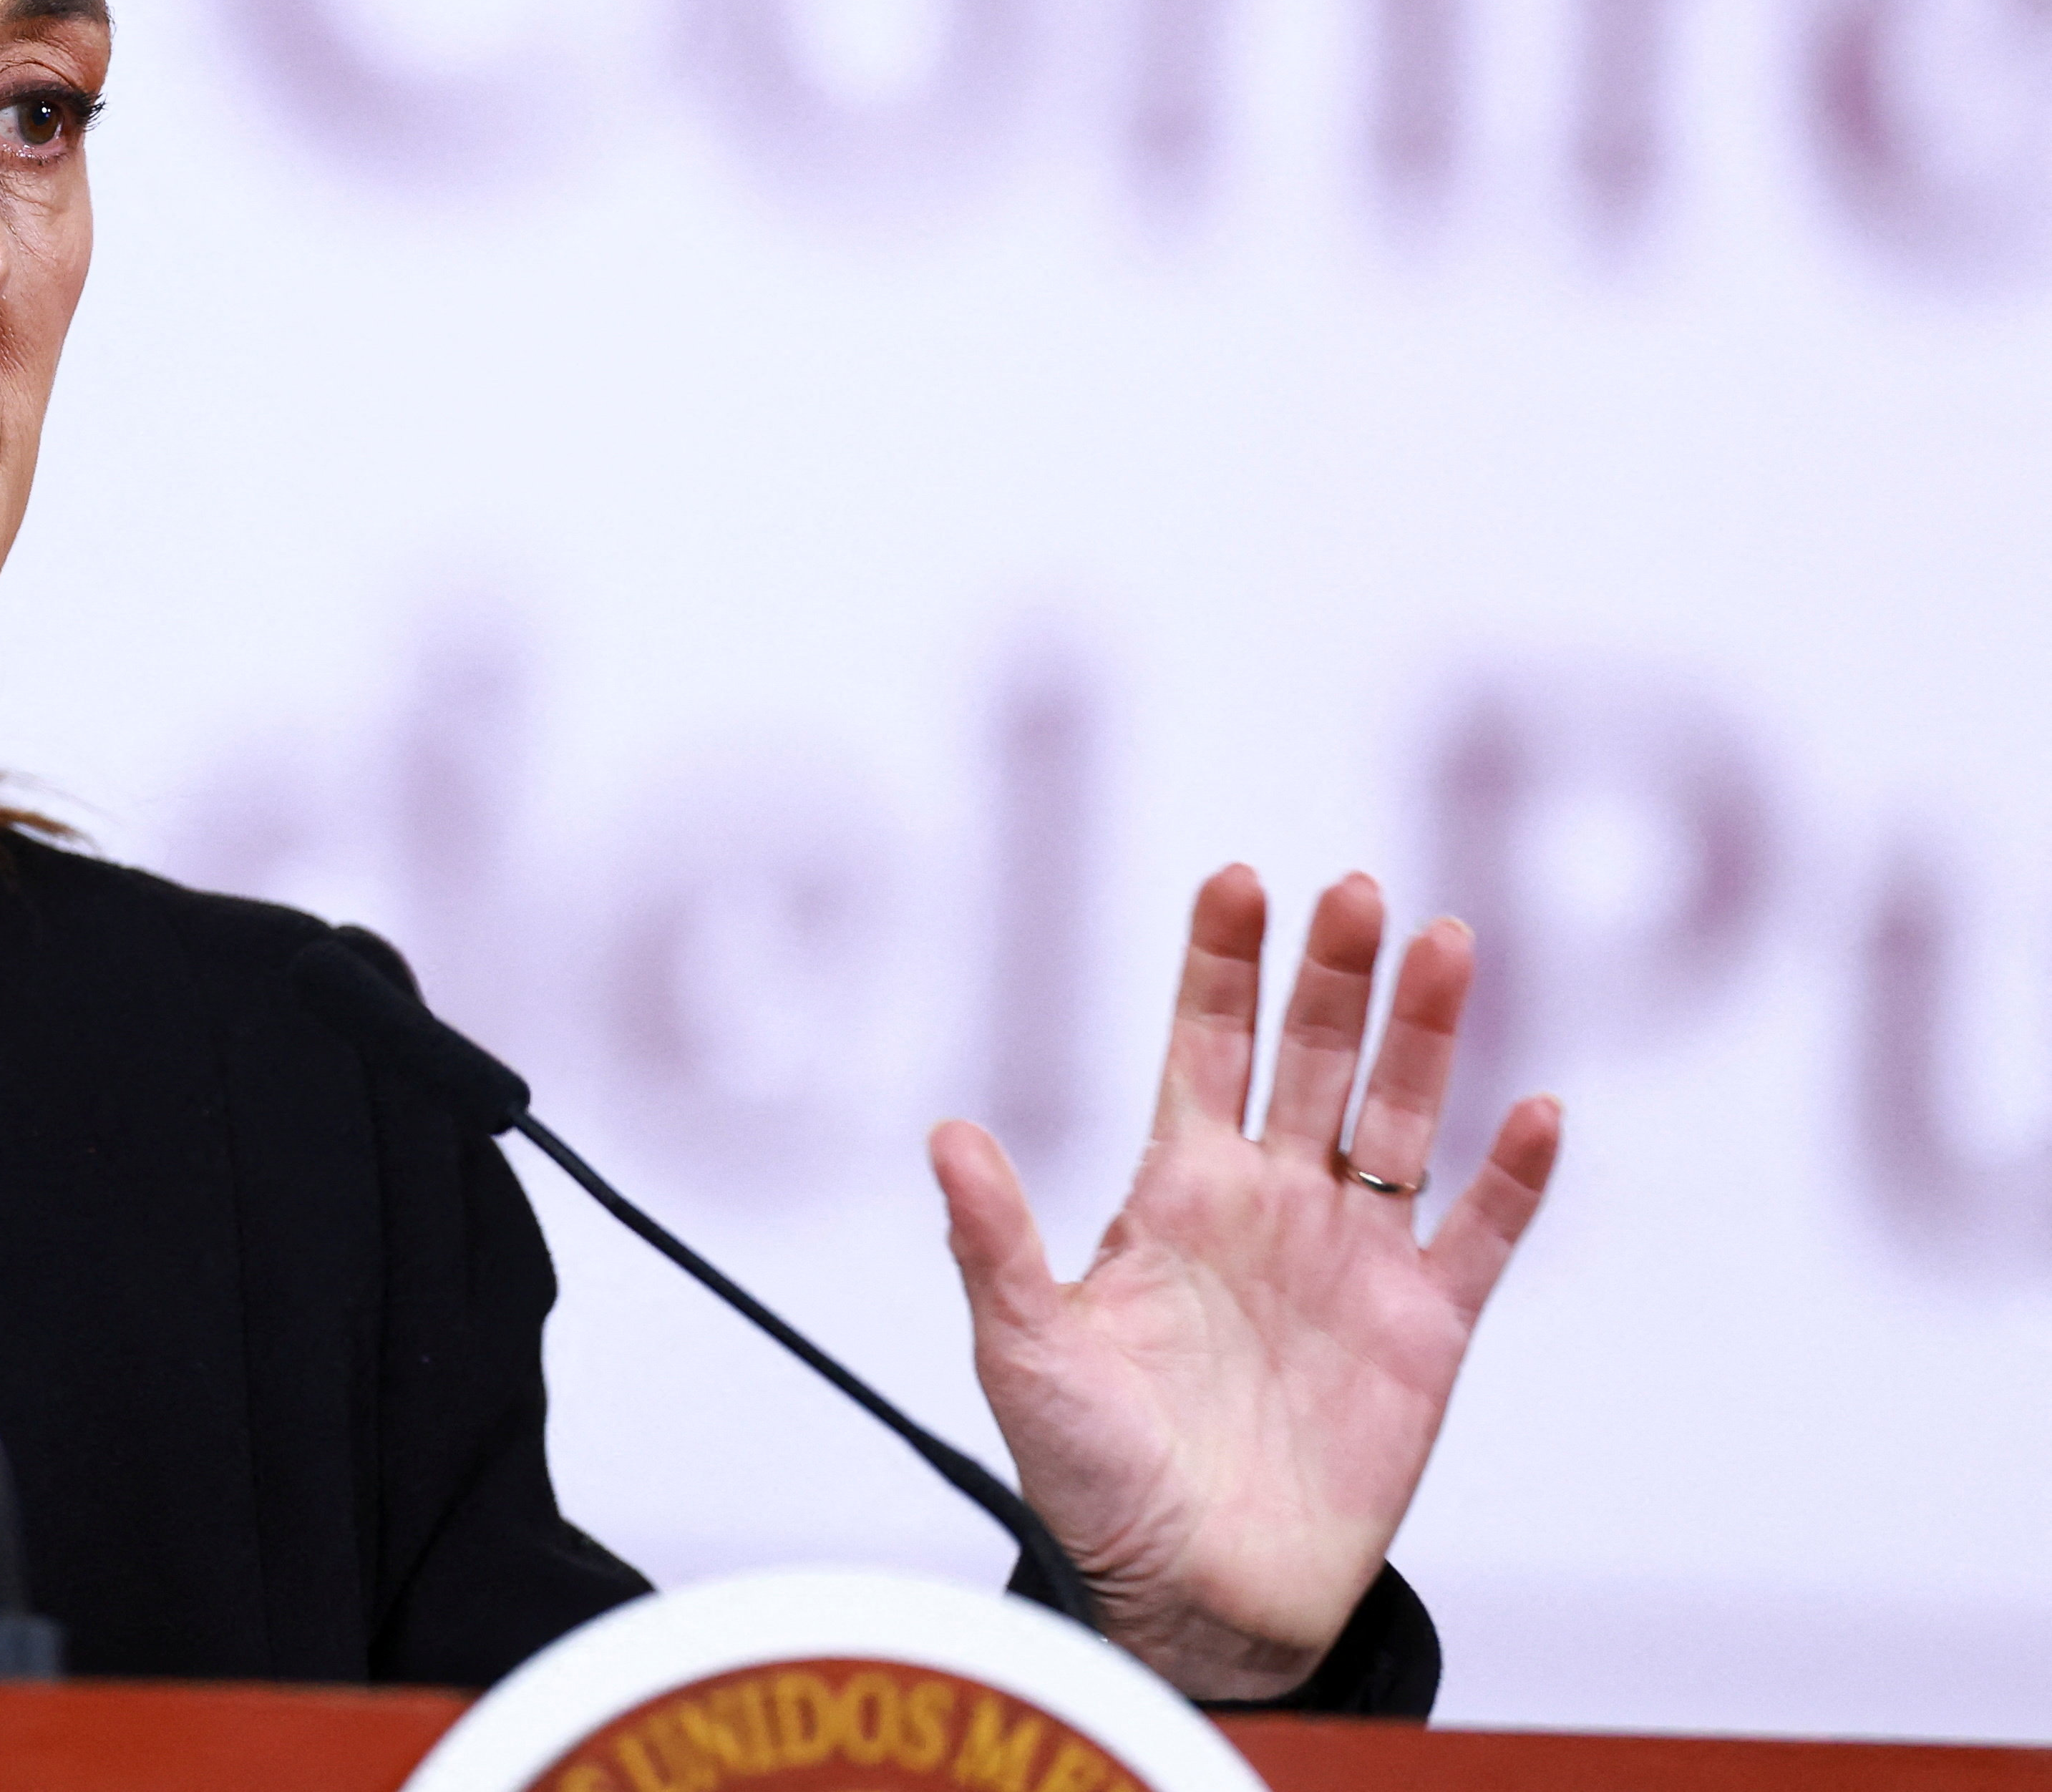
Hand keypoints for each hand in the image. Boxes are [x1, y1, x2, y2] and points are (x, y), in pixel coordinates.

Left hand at [925, 867, 1561, 1699]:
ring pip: (1403, 1120)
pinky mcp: (1422, 1334)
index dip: (1220, 966)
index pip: (1202, 1046)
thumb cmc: (1091, 1476)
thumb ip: (993, 1241)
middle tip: (1353, 890)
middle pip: (1313, 1059)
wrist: (1186, 1598)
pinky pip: (1478, 1238)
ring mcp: (1353, 1262)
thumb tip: (943, 1133)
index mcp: (1177, 1192)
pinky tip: (1534, 1110)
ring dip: (1427, 1036)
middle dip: (1332, 975)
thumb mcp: (1025, 1353)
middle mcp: (1272, 1205)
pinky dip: (1512, 1179)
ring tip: (1448, 944)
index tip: (1236, 879)